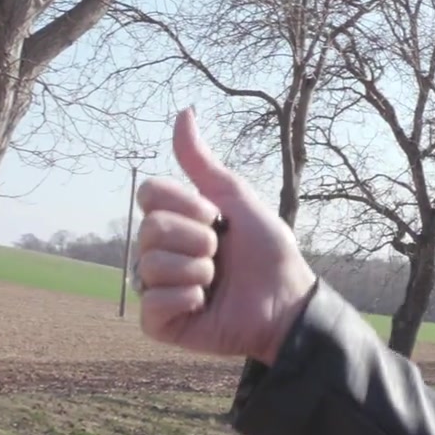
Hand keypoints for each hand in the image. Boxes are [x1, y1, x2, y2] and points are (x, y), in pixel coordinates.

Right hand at [133, 108, 316, 364]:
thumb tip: (184, 112)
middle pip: (150, 230)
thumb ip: (202, 161)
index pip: (148, 195)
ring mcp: (156, 287)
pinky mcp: (160, 322)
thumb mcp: (236, 198)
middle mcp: (158, 252)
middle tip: (222, 253)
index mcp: (173, 220)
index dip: (186, 205)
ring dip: (198, 271)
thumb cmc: (266, 250)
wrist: (285, 299)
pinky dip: (187, 300)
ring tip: (217, 281)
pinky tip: (205, 303)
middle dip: (198, 239)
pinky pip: (154, 305)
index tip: (217, 216)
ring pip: (151, 266)